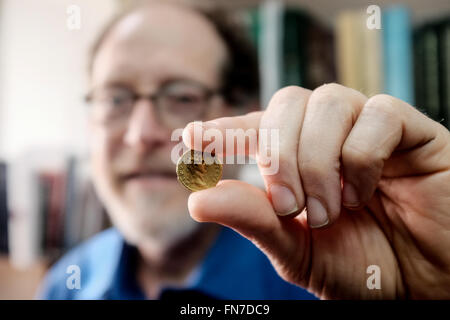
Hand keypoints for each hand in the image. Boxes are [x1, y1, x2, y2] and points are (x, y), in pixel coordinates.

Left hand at [183, 84, 449, 298]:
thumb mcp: (296, 250)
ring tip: (328, 208)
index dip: (222, 129)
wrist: (423, 285)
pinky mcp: (412, 131)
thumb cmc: (361, 267)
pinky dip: (361, 156)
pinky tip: (365, 192)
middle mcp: (329, 137)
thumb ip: (253, 221)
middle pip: (287, 102)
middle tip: (287, 203)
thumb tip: (197, 200)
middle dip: (278, 152)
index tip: (190, 138)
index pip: (254, 128)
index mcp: (299, 161)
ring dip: (318, 158)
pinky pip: (379, 114)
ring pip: (328, 101)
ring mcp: (368, 129)